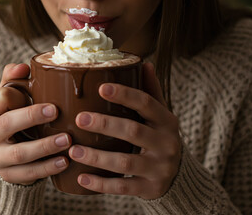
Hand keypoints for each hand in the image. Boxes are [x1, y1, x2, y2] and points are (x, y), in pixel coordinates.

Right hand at [0, 63, 71, 184]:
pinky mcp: (7, 175)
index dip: (18, 95)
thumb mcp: (11, 96)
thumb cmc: (14, 115)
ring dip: (45, 146)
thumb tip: (23, 67)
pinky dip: (47, 168)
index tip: (42, 95)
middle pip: (6, 125)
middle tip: (56, 111)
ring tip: (67, 140)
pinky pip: (28, 174)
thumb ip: (14, 79)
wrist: (8, 153)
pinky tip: (64, 162)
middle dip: (31, 117)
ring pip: (19, 153)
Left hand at [68, 62, 180, 199]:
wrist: (178, 175)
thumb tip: (144, 63)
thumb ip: (151, 92)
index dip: (124, 95)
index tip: (101, 88)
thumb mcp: (161, 116)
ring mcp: (159, 168)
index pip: (146, 103)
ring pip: (125, 163)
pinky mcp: (150, 188)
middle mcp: (166, 143)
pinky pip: (123, 187)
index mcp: (166, 121)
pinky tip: (81, 178)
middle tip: (79, 119)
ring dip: (97, 157)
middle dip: (105, 124)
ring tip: (73, 151)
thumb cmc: (160, 137)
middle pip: (133, 131)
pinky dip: (101, 184)